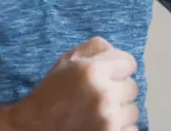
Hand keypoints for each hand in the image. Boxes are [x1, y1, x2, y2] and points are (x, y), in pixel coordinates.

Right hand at [0, 37, 139, 130]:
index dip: (118, 68)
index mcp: (93, 71)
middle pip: (133, 86)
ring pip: (133, 109)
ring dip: (120, 110)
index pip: (129, 62)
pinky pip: (132, 128)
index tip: (107, 74)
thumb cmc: (53, 91)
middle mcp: (104, 94)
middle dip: (118, 89)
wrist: (37, 126)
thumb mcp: (68, 60)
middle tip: (99, 95)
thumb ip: (95, 48)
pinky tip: (103, 124)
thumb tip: (117, 51)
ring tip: (100, 111)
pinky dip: (121, 127)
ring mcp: (109, 119)